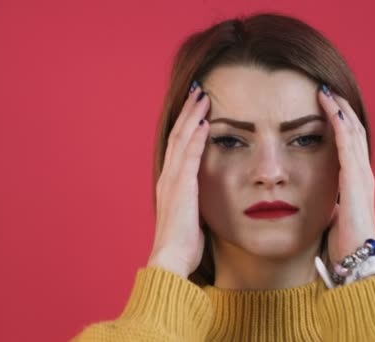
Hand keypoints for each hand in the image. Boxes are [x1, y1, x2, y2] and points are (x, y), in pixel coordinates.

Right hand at [147, 83, 210, 277]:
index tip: (197, 108)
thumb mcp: (190, 215)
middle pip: (177, 135)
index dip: (186, 124)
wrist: (170, 259)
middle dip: (188, 112)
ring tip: (202, 97)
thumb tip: (205, 194)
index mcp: (170, 182)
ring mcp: (173, 181)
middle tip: (199, 91)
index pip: (178, 145)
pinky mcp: (181, 188)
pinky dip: (196, 138)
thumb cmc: (182, 242)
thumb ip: (195, 199)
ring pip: (181, 140)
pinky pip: (189, 157)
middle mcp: (168, 176)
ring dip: (192, 117)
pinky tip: (204, 123)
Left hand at [317, 86, 374, 264]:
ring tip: (326, 90)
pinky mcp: (355, 179)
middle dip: (340, 108)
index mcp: (356, 181)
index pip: (349, 142)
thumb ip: (325, 200)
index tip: (324, 105)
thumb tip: (309, 197)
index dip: (338, 122)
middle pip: (353, 130)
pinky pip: (347, 144)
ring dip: (339, 109)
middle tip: (326, 89)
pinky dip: (339, 123)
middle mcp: (362, 173)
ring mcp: (361, 174)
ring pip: (352, 131)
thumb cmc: (342, 242)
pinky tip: (330, 108)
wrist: (357, 259)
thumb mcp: (332, 213)